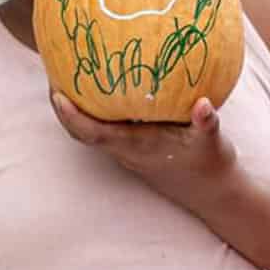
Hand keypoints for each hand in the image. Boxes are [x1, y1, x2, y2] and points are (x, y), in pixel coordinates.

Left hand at [51, 90, 240, 203]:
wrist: (214, 194)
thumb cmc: (211, 166)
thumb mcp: (212, 141)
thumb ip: (206, 122)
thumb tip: (203, 104)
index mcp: (136, 147)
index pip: (92, 133)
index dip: (71, 116)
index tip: (57, 94)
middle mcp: (126, 151)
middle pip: (81, 131)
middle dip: (64, 107)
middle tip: (55, 75)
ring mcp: (129, 153)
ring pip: (91, 132)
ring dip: (77, 110)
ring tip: (72, 78)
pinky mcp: (135, 151)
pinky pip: (105, 131)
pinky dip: (96, 113)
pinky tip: (105, 92)